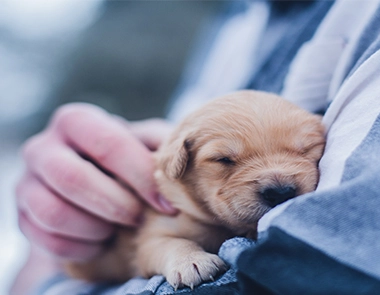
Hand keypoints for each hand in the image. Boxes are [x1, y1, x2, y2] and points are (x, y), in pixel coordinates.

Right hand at [16, 103, 176, 261]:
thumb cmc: (126, 161)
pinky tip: (102, 242)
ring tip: (118, 229)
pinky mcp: (23, 217)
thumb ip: (160, 144)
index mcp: (76, 121)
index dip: (141, 176)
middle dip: (115, 204)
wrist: (92, 188)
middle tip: (139, 218)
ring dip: (96, 227)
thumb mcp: (145, 144)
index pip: (108, 144)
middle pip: (72, 178)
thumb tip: (181, 155)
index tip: (167, 204)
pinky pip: (48, 241)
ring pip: (54, 212)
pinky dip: (82, 248)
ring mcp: (27, 183)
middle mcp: (43, 147)